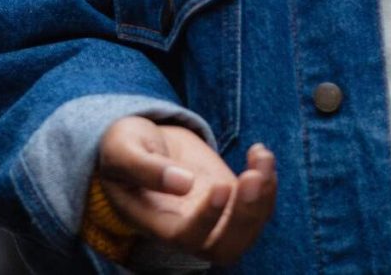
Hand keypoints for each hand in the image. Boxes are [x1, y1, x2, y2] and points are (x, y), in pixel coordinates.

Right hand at [92, 117, 275, 265]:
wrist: (142, 141)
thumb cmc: (123, 147)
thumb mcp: (123, 149)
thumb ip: (146, 167)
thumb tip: (183, 184)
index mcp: (155, 221)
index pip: (185, 237)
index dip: (206, 220)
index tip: (219, 186)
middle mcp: (187, 228)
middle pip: (224, 248)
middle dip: (245, 218)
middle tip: (252, 179)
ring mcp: (213, 216)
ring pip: (247, 229)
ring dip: (263, 198)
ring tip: (262, 159)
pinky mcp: (230, 198)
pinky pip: (257, 204)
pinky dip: (267, 181)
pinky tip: (260, 153)